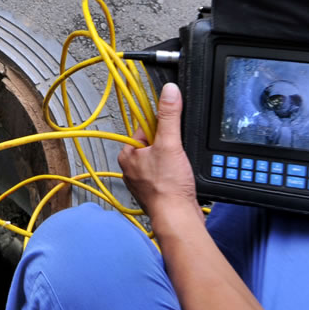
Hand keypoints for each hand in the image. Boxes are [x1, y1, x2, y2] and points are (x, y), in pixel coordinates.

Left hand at [118, 82, 199, 219]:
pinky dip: (175, 174)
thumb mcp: (170, 144)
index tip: (172, 133)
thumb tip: (169, 92)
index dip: (162, 127)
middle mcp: (132, 168)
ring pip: (162, 159)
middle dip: (170, 146)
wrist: (178, 218)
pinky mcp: (156, 191)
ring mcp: (143, 181)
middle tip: (176, 156)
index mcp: (128, 154)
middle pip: (155, 143)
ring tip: (178, 169)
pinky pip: (166, 174)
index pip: (144, 128)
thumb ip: (169, 116)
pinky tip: (180, 179)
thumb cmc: (168, 188)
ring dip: (174, 160)